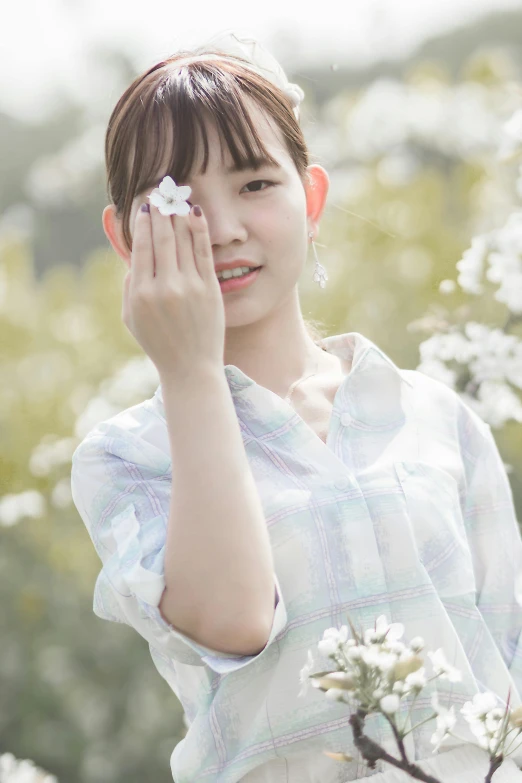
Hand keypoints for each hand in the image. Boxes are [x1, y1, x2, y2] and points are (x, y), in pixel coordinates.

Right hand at [122, 203, 224, 380]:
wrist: (191, 368)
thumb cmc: (159, 343)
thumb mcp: (132, 319)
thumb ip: (129, 287)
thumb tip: (134, 256)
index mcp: (141, 293)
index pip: (141, 247)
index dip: (142, 222)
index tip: (143, 205)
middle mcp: (164, 287)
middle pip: (161, 238)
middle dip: (160, 211)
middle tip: (159, 192)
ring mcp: (189, 287)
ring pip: (182, 240)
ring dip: (178, 214)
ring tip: (176, 198)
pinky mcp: (209, 289)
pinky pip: (204, 252)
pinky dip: (199, 229)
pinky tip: (196, 213)